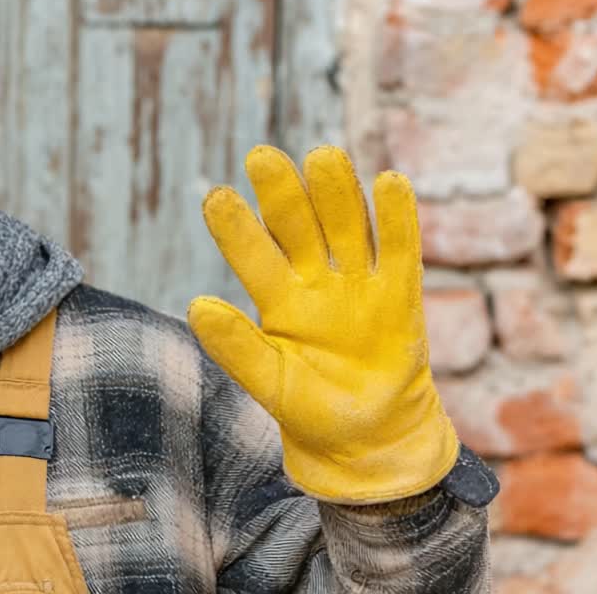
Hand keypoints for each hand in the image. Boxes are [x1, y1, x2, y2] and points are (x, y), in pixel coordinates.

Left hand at [187, 145, 457, 503]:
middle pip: (298, 228)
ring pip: (345, 228)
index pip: (253, 256)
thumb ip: (237, 348)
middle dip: (283, 194)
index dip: (237, 229)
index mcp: (277, 301)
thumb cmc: (310, 408)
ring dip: (335, 194)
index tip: (215, 197)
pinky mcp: (400, 295)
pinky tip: (389, 182)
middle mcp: (314, 282)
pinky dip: (397, 219)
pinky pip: (399, 251)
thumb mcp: (270, 385)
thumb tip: (196, 304)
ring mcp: (358, 284)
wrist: (369, 438)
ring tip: (321, 157)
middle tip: (261, 157)